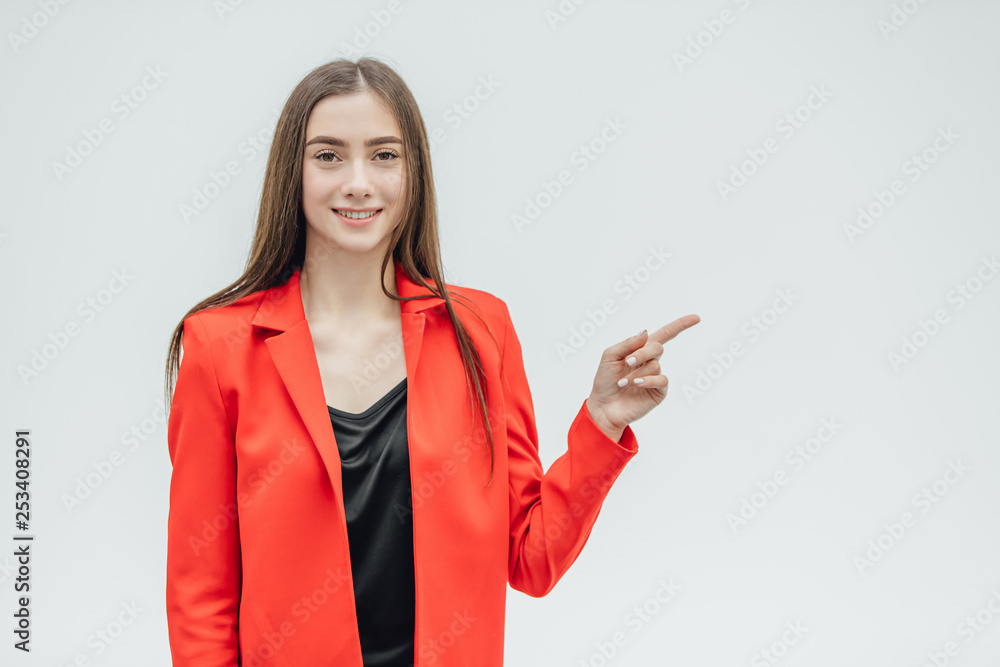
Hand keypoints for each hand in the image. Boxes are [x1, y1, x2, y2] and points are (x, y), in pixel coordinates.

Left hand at [586, 314, 700, 439]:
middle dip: (642, 352)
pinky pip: (661, 380)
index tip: (697, 318)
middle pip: (657, 347)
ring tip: (622, 382)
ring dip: (636, 373)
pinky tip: (636, 383)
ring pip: (655, 365)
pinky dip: (647, 380)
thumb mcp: (610, 356)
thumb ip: (627, 343)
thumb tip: (646, 332)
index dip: (680, 325)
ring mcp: (655, 376)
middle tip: (627, 362)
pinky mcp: (658, 391)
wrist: (603, 406)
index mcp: (640, 350)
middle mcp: (650, 361)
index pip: (663, 334)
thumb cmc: (605, 380)